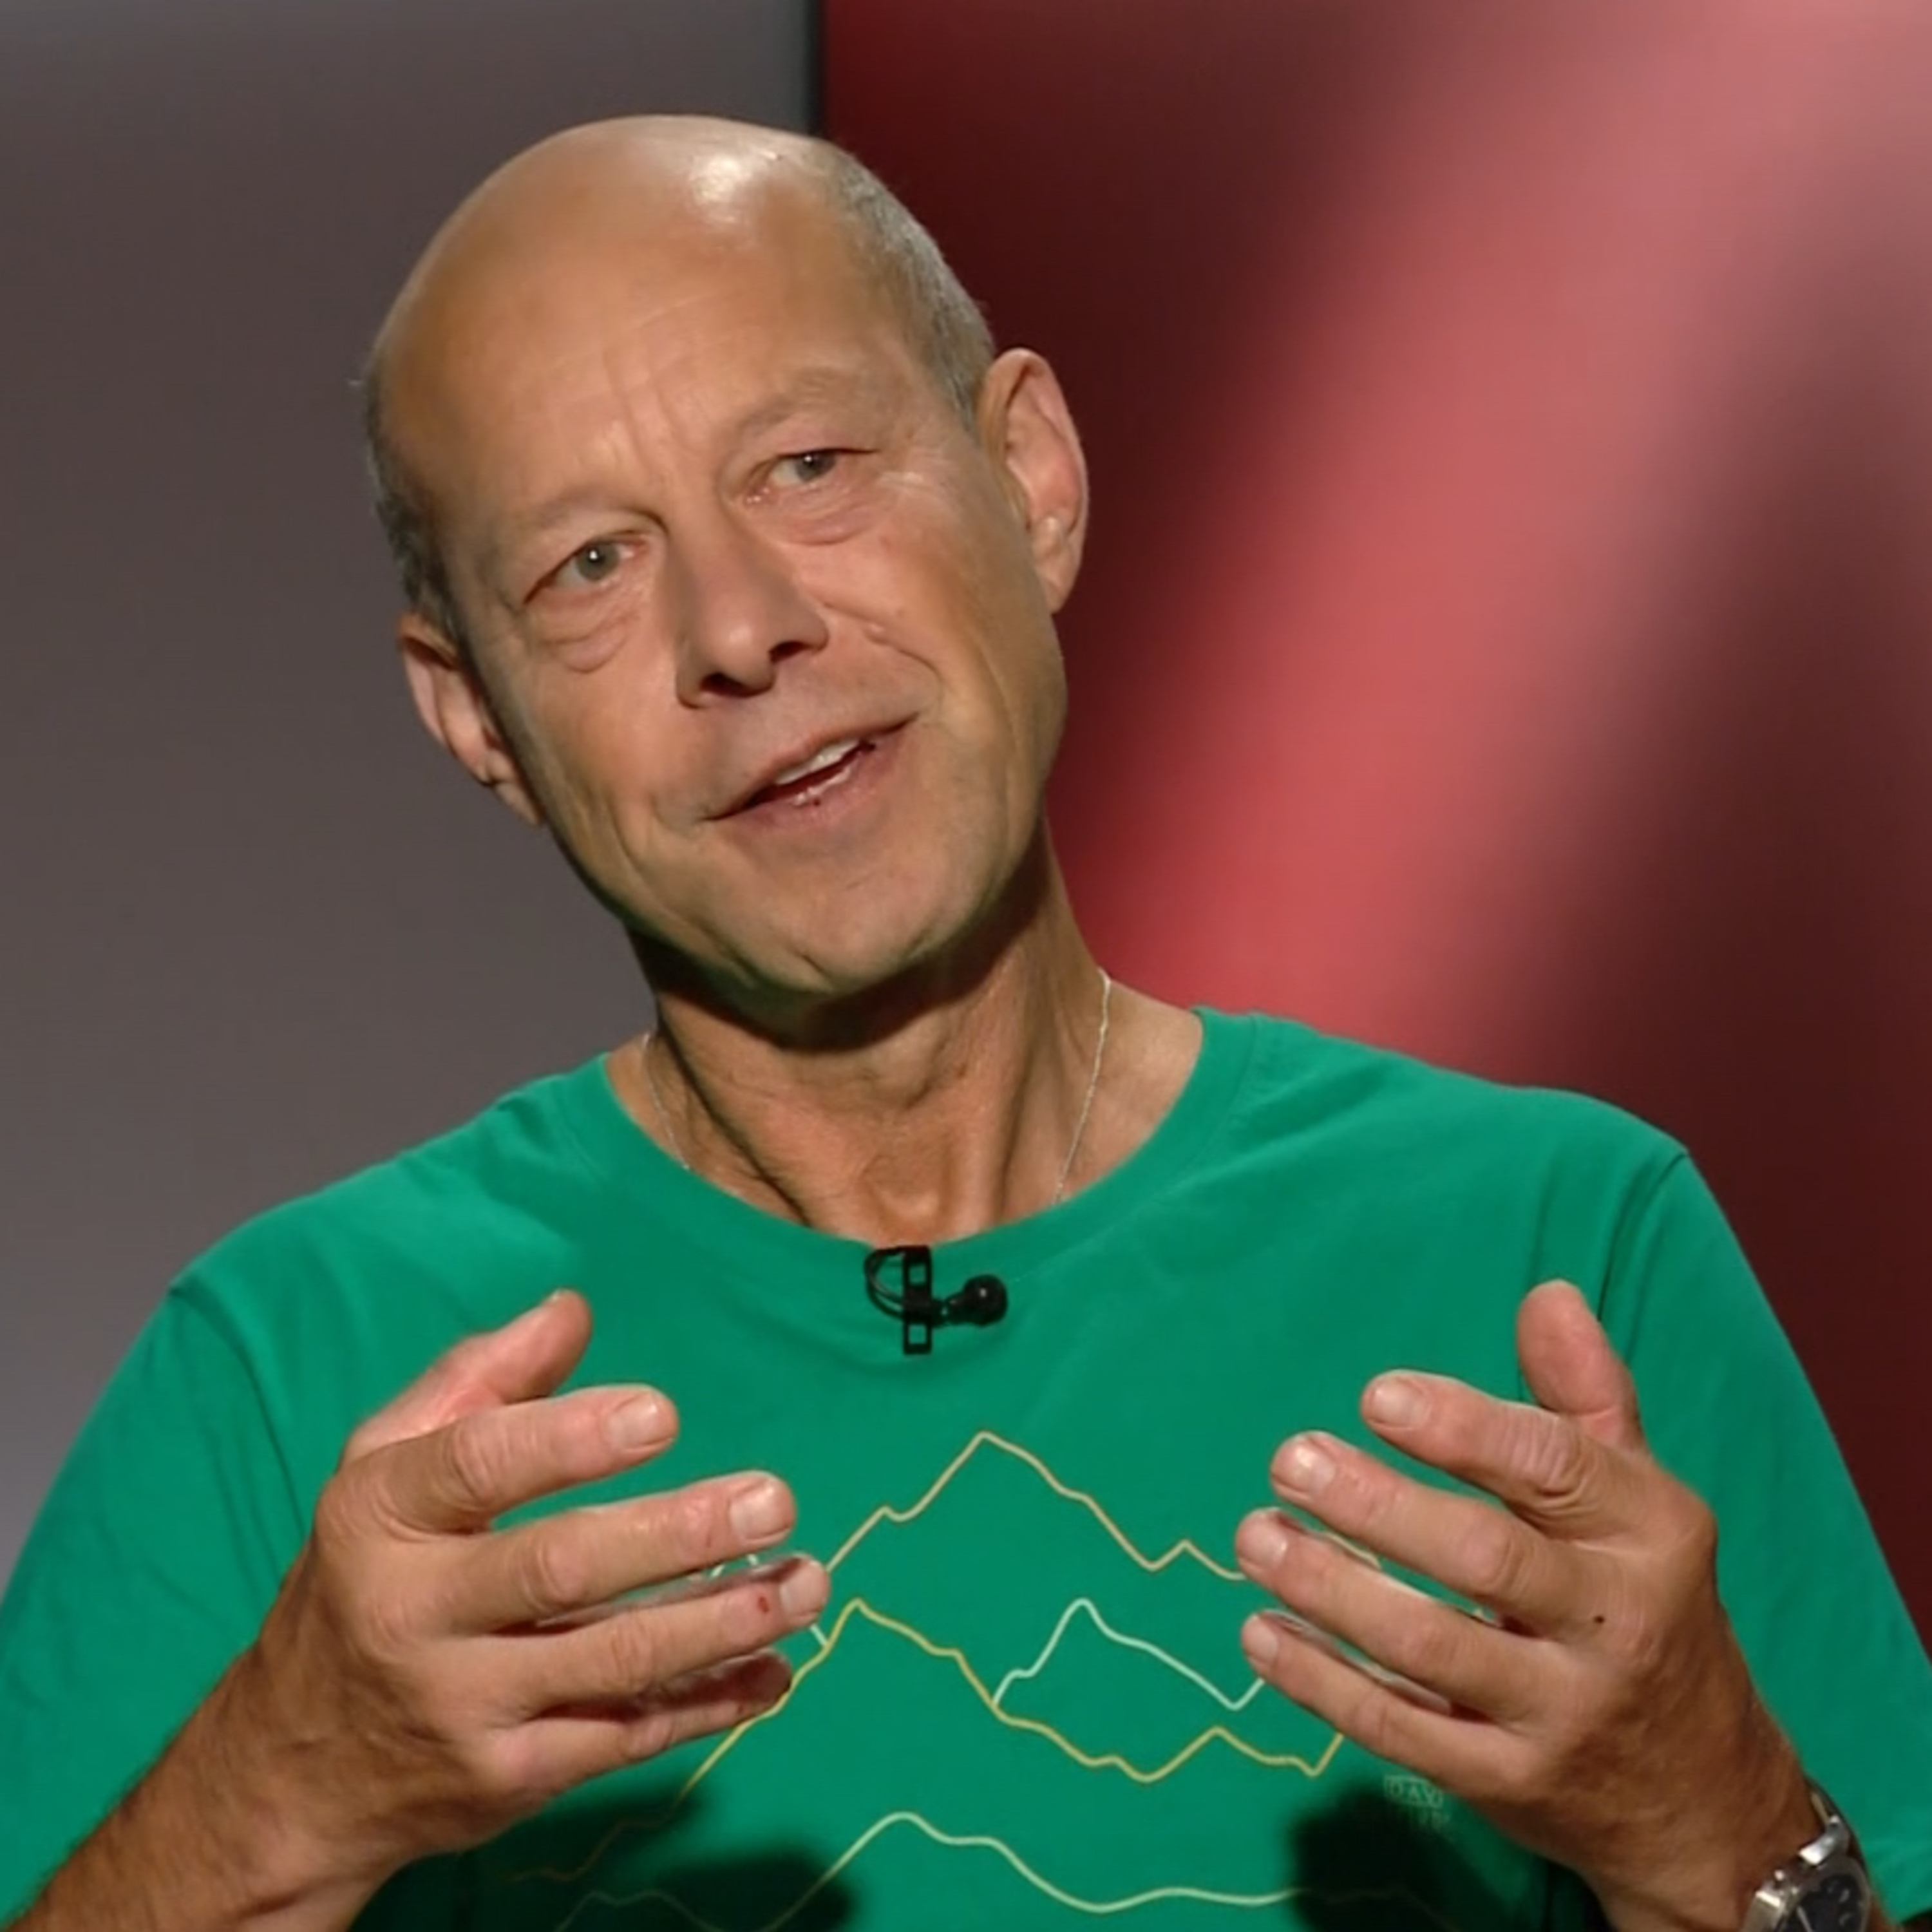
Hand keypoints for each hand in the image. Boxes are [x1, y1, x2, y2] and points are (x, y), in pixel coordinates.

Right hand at [228, 1291, 827, 1904]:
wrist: (293, 1772)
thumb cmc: (363, 1579)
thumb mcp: (382, 1465)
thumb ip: (478, 1379)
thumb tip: (572, 1309)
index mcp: (380, 1517)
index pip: (476, 1466)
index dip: (571, 1438)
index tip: (664, 1414)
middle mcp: (415, 1615)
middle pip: (559, 1571)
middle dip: (677, 1535)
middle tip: (774, 1499)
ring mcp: (465, 1708)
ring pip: (612, 1662)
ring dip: (723, 1622)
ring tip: (807, 1581)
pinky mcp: (508, 1782)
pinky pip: (624, 1737)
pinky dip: (709, 1704)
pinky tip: (775, 1671)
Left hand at [1235, 1280, 1813, 1931]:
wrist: (1708, 1799)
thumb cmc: (1649, 1607)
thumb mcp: (1643, 1501)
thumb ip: (1587, 1397)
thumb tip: (1548, 1293)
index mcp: (1651, 1533)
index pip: (1556, 1467)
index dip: (1463, 1428)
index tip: (1376, 1396)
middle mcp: (1616, 1624)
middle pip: (1486, 1559)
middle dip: (1378, 1506)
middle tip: (1289, 1460)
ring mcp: (1562, 1713)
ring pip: (1432, 1649)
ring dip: (1330, 1589)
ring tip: (1255, 1536)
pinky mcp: (1510, 1786)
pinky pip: (1403, 1732)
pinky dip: (1322, 1684)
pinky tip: (1262, 1633)